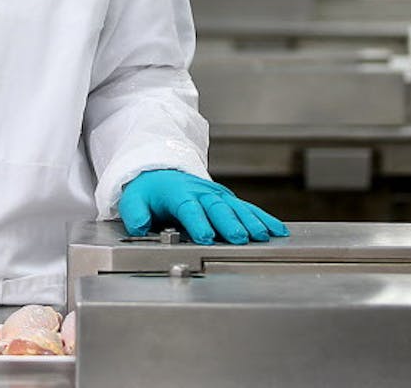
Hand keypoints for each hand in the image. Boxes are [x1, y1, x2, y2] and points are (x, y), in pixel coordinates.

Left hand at [118, 169, 288, 245]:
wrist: (160, 173)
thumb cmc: (149, 190)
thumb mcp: (134, 200)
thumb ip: (136, 215)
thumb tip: (141, 227)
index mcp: (178, 193)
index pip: (189, 208)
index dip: (198, 222)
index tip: (205, 236)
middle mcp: (201, 192)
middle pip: (217, 208)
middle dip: (229, 223)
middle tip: (239, 238)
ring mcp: (217, 195)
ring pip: (236, 208)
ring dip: (251, 221)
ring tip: (262, 235)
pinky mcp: (228, 200)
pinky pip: (248, 208)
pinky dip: (263, 218)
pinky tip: (276, 229)